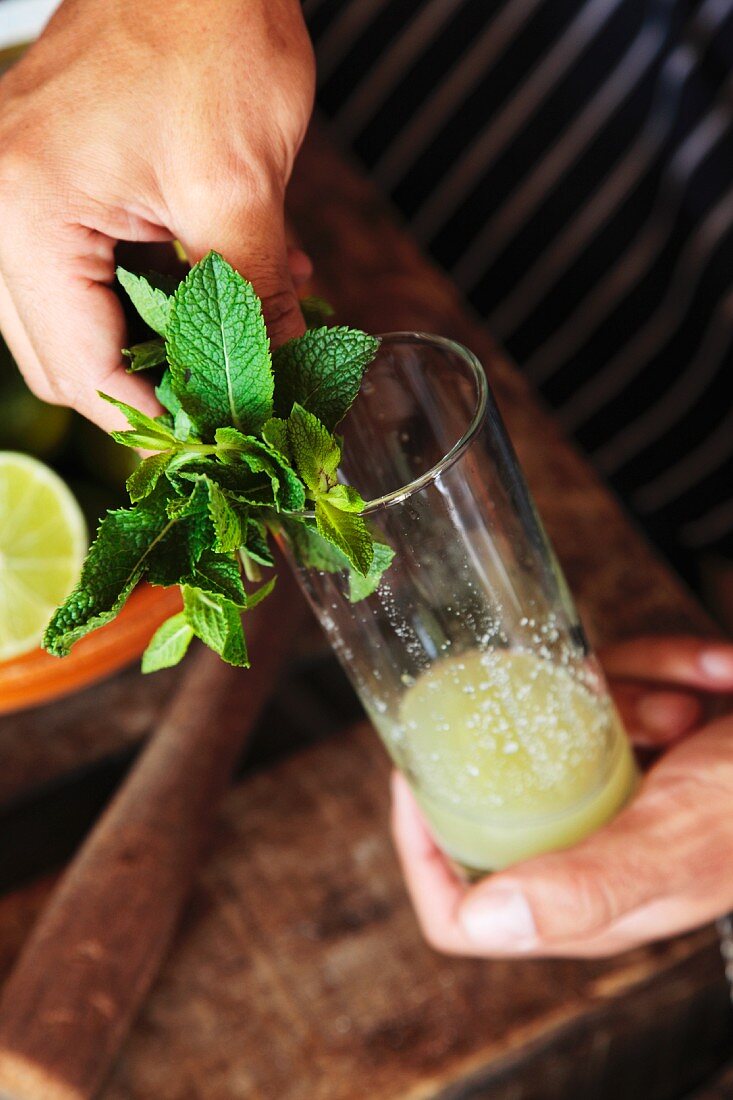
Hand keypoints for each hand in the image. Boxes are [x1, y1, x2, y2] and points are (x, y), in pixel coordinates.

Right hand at [0, 0, 314, 428]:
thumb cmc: (209, 34)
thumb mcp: (240, 190)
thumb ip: (256, 302)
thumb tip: (278, 385)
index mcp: (27, 215)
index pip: (83, 372)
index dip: (158, 418)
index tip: (225, 437)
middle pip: (65, 359)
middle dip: (154, 388)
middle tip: (230, 398)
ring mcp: (16, 195)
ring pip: (76, 323)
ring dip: (159, 341)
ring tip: (241, 332)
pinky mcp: (48, 182)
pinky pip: (89, 272)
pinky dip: (156, 292)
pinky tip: (226, 279)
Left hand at [391, 636, 732, 956]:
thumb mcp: (674, 843)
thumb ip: (586, 886)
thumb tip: (479, 921)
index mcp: (582, 900)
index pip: (460, 908)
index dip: (421, 847)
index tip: (416, 772)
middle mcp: (592, 849)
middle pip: (502, 794)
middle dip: (539, 738)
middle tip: (593, 711)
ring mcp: (621, 793)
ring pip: (560, 726)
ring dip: (622, 696)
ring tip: (686, 705)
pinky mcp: (650, 746)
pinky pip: (614, 690)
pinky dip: (663, 669)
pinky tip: (714, 677)